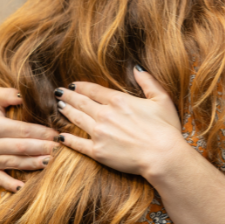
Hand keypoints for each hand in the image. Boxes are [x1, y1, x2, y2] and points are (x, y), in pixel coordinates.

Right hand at [0, 87, 58, 190]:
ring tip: (52, 161)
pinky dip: (11, 185)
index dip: (43, 132)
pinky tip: (24, 187)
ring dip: (36, 164)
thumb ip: (9, 94)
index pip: (24, 130)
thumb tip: (24, 94)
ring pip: (16, 163)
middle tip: (61, 148)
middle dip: (44, 148)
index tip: (58, 132)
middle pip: (23, 148)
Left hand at [51, 67, 190, 176]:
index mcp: (118, 101)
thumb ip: (148, 82)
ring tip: (59, 107)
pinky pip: (77, 143)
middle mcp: (104, 114)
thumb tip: (136, 67)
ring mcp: (98, 133)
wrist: (163, 156)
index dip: (81, 86)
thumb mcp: (161, 99)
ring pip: (76, 119)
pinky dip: (68, 139)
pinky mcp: (97, 151)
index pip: (93, 90)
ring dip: (66, 111)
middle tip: (58, 93)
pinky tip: (61, 136)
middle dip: (68, 96)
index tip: (73, 85)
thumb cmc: (166, 129)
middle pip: (80, 102)